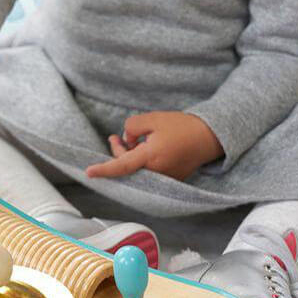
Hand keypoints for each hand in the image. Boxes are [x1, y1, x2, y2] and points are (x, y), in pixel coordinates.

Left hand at [86, 110, 222, 181]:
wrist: (209, 138)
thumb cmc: (182, 127)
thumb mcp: (153, 119)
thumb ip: (133, 126)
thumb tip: (126, 139)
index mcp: (151, 157)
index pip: (122, 165)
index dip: (104, 169)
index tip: (88, 172)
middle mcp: (156, 172)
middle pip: (127, 167)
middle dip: (118, 152)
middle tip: (114, 137)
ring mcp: (164, 178)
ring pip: (137, 169)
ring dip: (130, 156)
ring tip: (129, 140)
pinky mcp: (170, 178)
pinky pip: (148, 172)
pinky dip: (142, 161)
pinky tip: (144, 147)